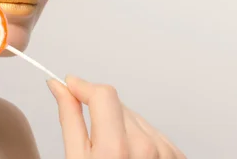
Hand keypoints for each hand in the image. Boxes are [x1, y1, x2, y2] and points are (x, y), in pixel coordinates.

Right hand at [47, 76, 185, 158]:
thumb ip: (70, 120)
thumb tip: (59, 87)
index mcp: (116, 149)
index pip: (103, 94)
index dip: (83, 86)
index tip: (70, 85)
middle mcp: (146, 147)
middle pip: (118, 105)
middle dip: (100, 112)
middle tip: (91, 139)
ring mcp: (166, 152)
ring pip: (136, 118)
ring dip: (120, 127)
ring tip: (113, 157)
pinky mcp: (177, 156)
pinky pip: (153, 132)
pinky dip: (139, 139)